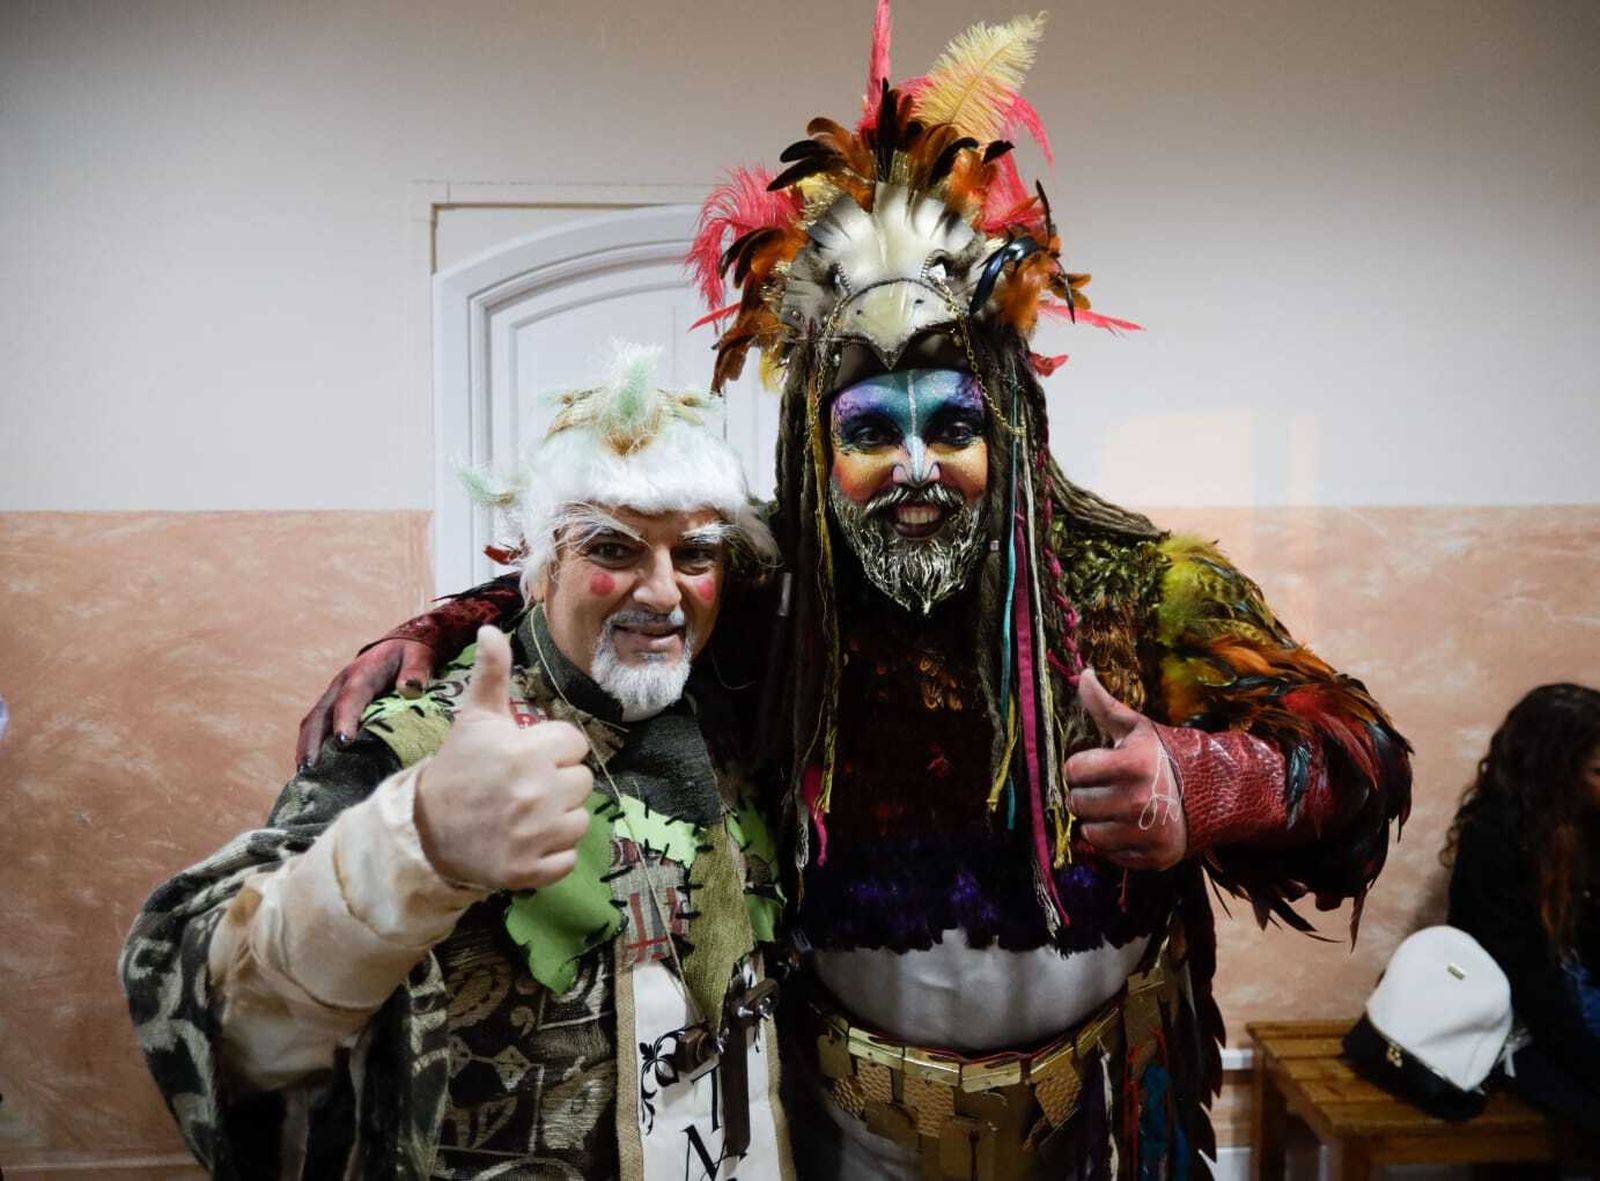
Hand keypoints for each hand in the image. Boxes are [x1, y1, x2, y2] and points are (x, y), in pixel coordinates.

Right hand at [296, 639, 434, 769]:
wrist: (399, 646)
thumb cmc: (409, 655)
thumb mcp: (418, 656)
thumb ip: (416, 671)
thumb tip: (410, 689)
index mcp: (361, 674)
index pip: (349, 698)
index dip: (344, 719)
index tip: (344, 742)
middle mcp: (340, 686)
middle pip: (320, 715)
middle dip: (312, 741)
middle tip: (310, 768)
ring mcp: (334, 697)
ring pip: (314, 723)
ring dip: (307, 748)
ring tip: (306, 775)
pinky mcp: (335, 707)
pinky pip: (319, 728)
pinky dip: (314, 747)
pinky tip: (317, 770)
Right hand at [413, 627, 592, 890]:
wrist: (423, 830)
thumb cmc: (457, 768)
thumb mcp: (474, 719)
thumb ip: (491, 674)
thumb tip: (491, 629)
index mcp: (526, 752)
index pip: (574, 743)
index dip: (552, 748)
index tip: (525, 756)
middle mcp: (536, 793)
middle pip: (581, 781)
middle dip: (556, 781)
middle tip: (521, 786)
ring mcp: (535, 836)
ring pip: (579, 820)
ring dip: (557, 819)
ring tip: (523, 814)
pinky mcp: (532, 871)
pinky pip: (567, 858)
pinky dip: (550, 854)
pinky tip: (523, 842)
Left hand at [1063, 669, 1187, 870]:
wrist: (1216, 792)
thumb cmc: (1167, 756)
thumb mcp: (1138, 728)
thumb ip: (1105, 705)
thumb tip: (1082, 673)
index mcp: (1133, 764)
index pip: (1073, 771)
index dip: (1080, 767)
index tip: (1096, 765)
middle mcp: (1140, 801)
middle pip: (1077, 803)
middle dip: (1087, 794)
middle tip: (1108, 788)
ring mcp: (1148, 833)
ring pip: (1089, 833)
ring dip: (1097, 821)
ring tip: (1117, 808)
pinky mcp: (1155, 858)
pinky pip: (1110, 855)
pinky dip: (1115, 844)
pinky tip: (1131, 828)